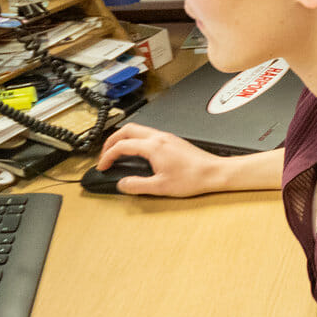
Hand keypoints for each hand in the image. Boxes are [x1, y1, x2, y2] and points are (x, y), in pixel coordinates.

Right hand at [93, 123, 226, 195]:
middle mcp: (159, 138)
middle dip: (112, 141)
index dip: (107, 156)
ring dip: (124, 138)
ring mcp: (167, 137)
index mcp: (153, 147)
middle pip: (127, 130)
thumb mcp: (160, 187)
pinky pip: (148, 134)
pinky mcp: (173, 140)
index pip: (121, 146)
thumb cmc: (193, 178)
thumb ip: (137, 185)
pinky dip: (136, 140)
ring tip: (118, 152)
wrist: (214, 172)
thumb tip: (122, 184)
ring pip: (138, 129)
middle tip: (105, 154)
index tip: (102, 165)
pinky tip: (138, 152)